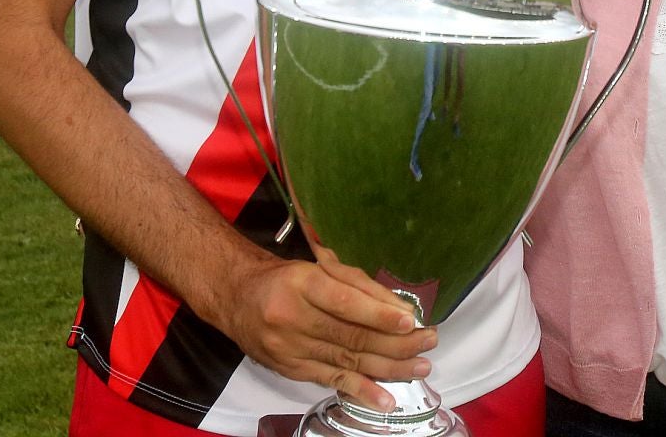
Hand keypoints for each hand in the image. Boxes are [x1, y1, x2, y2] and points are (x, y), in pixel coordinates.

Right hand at [213, 246, 436, 411]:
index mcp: (301, 283)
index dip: (378, 313)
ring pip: (347, 362)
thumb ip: (356, 284)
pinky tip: (386, 399)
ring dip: (389, 368)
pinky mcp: (292, 370)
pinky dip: (361, 391)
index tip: (409, 321)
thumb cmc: (285, 279)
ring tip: (420, 367)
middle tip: (428, 341)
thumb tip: (397, 309)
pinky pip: (331, 382)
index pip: (345, 302)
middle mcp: (293, 318)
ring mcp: (290, 349)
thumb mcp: (317, 267)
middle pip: (351, 336)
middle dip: (395, 342)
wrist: (237, 298)